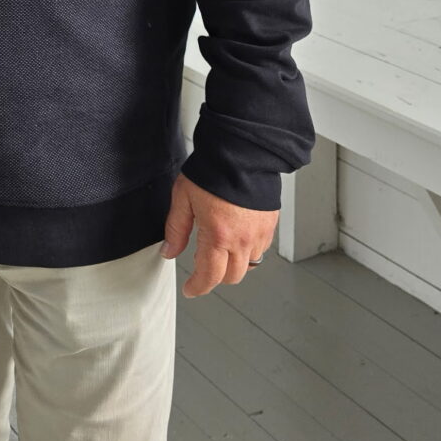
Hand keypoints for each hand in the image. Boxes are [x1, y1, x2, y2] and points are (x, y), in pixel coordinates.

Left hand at [161, 174, 277, 297]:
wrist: (241, 152)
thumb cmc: (212, 170)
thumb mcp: (183, 198)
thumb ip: (176, 228)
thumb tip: (169, 251)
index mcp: (218, 235)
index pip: (209, 276)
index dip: (198, 287)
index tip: (191, 289)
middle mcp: (242, 240)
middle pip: (231, 277)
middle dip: (215, 276)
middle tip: (201, 264)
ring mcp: (260, 233)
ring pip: (248, 265)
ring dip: (233, 264)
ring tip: (219, 247)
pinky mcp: (271, 224)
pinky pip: (261, 249)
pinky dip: (248, 250)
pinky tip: (236, 236)